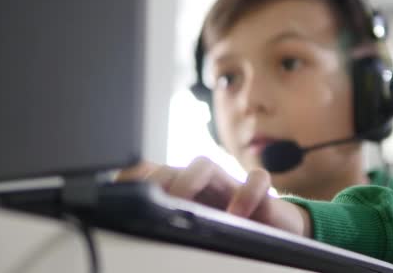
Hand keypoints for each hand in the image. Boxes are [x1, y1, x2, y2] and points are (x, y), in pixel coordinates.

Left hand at [116, 157, 311, 237]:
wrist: (276, 228)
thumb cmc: (233, 227)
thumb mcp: (198, 227)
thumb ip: (170, 221)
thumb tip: (133, 218)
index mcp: (184, 191)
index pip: (153, 173)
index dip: (135, 175)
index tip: (117, 186)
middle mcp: (203, 184)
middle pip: (174, 167)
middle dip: (159, 181)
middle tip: (151, 203)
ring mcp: (230, 184)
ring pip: (206, 164)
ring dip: (190, 180)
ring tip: (185, 207)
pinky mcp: (262, 192)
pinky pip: (256, 180)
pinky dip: (246, 193)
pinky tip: (237, 214)